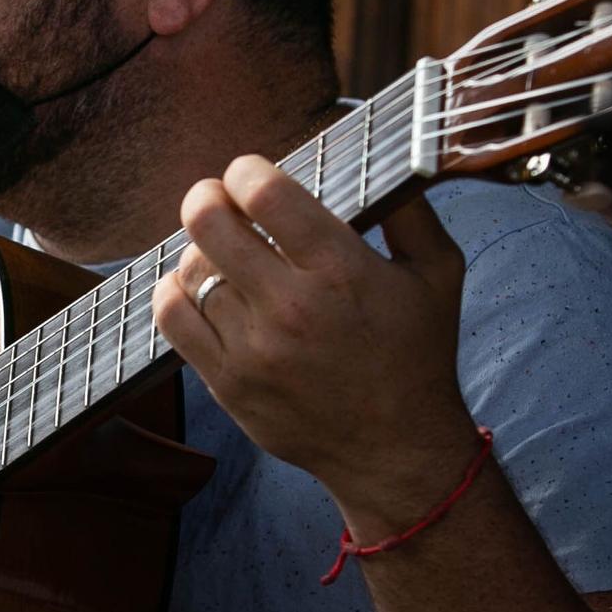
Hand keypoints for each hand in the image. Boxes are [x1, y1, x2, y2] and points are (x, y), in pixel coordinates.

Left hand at [154, 156, 483, 530]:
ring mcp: (255, 349)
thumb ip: (411, 210)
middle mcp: (292, 307)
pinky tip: (195, 289)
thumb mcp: (439, 274)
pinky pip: (172, 318)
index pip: (263, 193)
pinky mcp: (229, 384)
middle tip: (215, 199)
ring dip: (199, 250)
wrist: (397, 452)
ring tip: (218, 253)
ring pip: (189, 269)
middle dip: (206, 197)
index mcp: (341, 270)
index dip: (245, 171)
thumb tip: (385, 159)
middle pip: (208, 222)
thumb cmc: (418, 357)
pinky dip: (174, 292)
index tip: (250, 174)